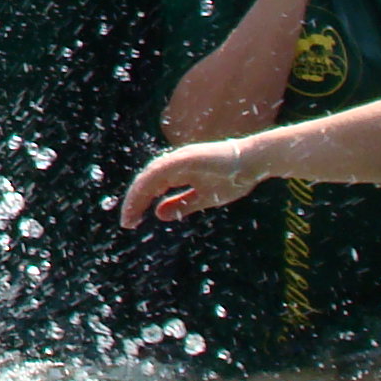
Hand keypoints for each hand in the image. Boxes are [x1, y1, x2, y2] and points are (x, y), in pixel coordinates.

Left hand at [119, 139, 262, 227]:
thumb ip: (182, 204)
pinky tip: (144, 197)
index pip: (149, 187)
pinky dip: (150, 183)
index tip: (130, 222)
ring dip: (137, 195)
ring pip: (149, 176)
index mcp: (175, 171)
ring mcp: (179, 158)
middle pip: (145, 182)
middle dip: (133, 202)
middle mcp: (173, 163)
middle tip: (126, 223)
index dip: (138, 203)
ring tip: (130, 215)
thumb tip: (159, 214)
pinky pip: (162, 170)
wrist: (254, 161)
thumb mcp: (203, 197)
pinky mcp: (186, 157)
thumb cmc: (232, 177)